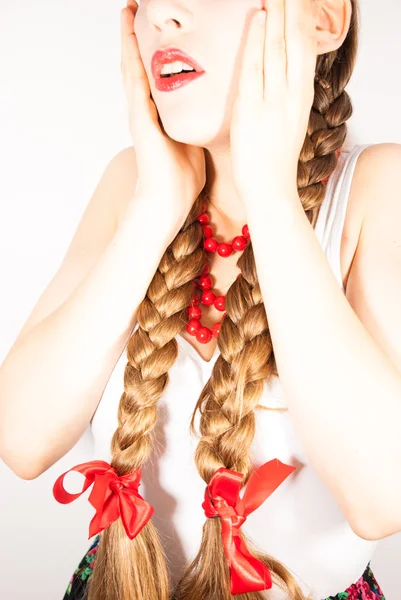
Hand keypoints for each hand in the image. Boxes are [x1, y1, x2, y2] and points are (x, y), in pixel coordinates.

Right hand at [121, 0, 205, 220]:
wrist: (168, 200)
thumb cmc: (182, 177)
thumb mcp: (194, 139)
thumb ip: (197, 122)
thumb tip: (214, 110)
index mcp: (161, 114)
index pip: (156, 74)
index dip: (155, 49)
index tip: (157, 26)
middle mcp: (147, 109)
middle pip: (139, 64)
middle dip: (137, 35)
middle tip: (135, 6)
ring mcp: (139, 112)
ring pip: (132, 65)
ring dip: (128, 37)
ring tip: (127, 9)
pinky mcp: (139, 117)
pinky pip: (134, 79)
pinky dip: (130, 54)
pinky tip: (128, 32)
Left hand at [229, 0, 317, 204]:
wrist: (270, 190)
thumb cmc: (274, 160)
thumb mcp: (286, 121)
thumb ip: (283, 95)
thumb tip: (277, 73)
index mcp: (302, 96)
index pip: (305, 47)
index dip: (302, 19)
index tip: (297, 0)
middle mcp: (293, 94)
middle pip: (294, 39)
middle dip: (291, 8)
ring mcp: (274, 100)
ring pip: (278, 47)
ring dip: (277, 13)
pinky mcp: (253, 109)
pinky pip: (255, 67)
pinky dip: (257, 40)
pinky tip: (259, 17)